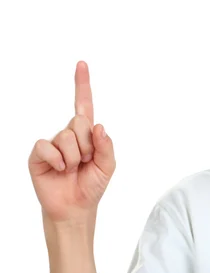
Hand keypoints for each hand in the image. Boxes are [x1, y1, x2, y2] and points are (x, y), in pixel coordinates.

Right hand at [28, 61, 115, 223]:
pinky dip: (58, 160)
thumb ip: (106, 146)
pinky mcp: (38, 154)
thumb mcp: (108, 166)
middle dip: (88, 144)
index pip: (84, 104)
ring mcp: (52, 144)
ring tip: (73, 168)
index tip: (82, 64)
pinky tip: (60, 170)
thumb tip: (99, 126)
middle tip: (86, 161)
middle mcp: (69, 134)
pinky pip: (47, 146)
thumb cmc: (91, 185)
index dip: (82, 84)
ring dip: (75, 156)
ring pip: (67, 136)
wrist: (75, 208)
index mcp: (86, 134)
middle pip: (80, 121)